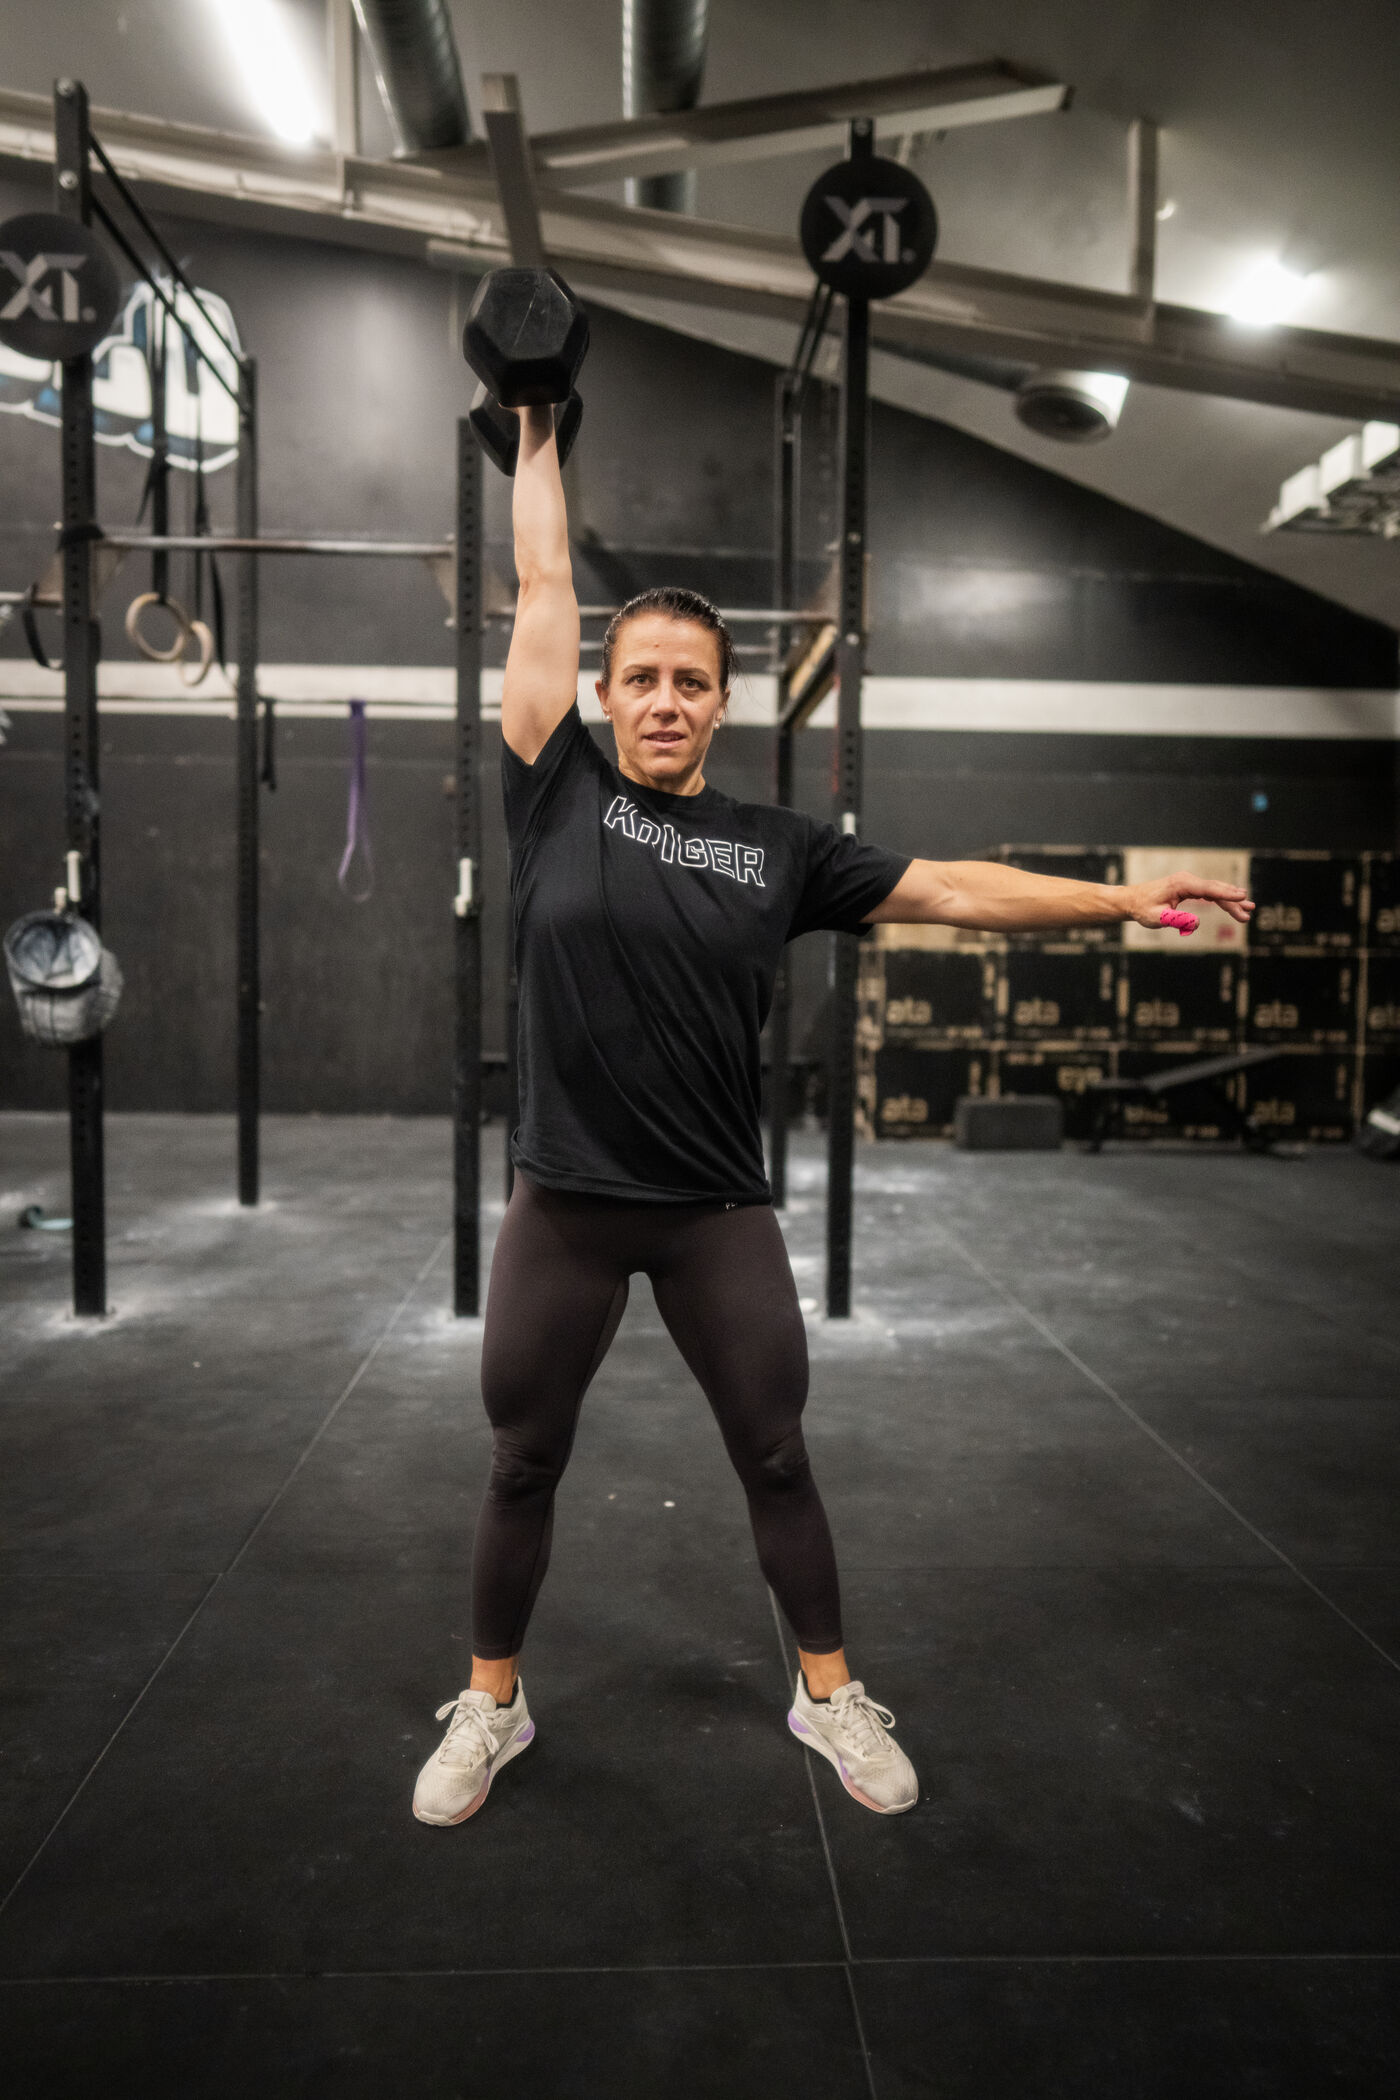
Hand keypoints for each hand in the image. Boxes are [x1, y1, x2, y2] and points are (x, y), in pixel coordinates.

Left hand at [1126, 872, 1254, 930]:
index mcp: (1181, 884)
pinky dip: (1222, 898)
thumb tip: (1196, 924)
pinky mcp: (1189, 887)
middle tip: (1249, 911)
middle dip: (1233, 900)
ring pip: (1215, 890)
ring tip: (1248, 909)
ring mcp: (1189, 882)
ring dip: (1231, 900)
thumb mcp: (1157, 918)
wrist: (1132, 901)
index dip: (1226, 894)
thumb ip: (1176, 920)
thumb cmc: (1143, 910)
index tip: (1242, 896)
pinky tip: (1234, 903)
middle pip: (1216, 889)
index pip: (1208, 889)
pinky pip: (1209, 892)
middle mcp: (1187, 880)